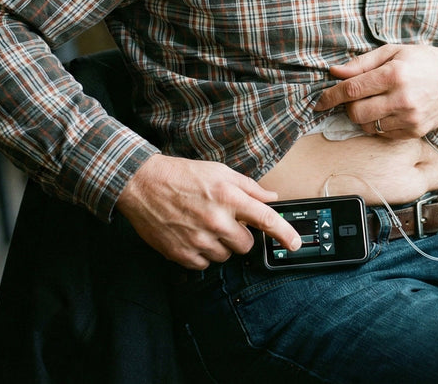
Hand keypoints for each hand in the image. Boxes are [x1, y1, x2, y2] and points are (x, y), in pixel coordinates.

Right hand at [115, 153, 301, 269]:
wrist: (143, 184)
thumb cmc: (183, 175)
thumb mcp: (220, 172)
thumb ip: (249, 187)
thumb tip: (272, 198)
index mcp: (229, 198)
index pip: (266, 220)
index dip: (285, 234)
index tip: (295, 244)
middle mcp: (216, 220)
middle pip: (247, 245)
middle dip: (241, 236)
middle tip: (226, 222)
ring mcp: (198, 239)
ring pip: (225, 256)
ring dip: (221, 245)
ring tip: (205, 226)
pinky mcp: (181, 253)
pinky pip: (204, 265)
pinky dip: (202, 254)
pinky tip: (193, 236)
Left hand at [314, 44, 437, 137]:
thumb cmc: (422, 61)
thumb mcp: (392, 52)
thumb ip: (361, 64)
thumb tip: (334, 72)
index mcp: (395, 74)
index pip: (352, 90)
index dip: (331, 96)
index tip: (319, 101)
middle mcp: (402, 98)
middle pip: (356, 113)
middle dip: (348, 106)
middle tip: (353, 97)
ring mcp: (410, 118)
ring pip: (368, 127)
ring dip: (362, 116)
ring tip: (372, 103)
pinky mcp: (415, 132)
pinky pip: (383, 134)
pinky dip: (378, 124)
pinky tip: (387, 111)